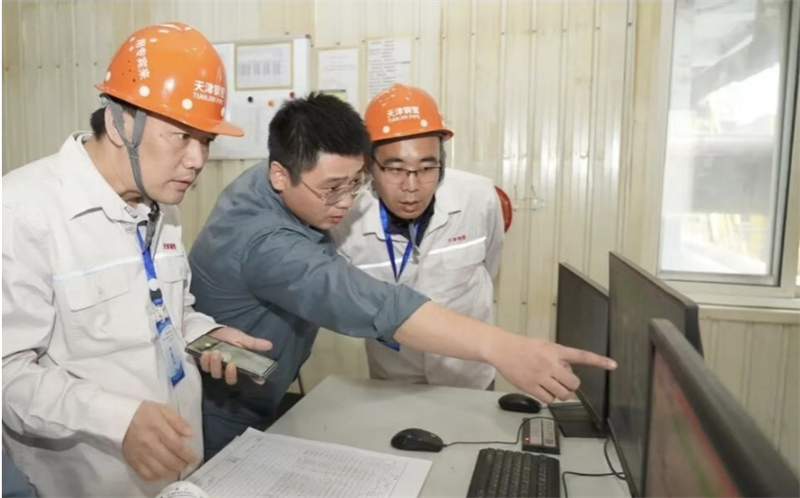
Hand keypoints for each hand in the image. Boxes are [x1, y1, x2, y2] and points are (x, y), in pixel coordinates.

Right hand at [122, 401, 196, 480]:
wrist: (120, 418)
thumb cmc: (145, 412)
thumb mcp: (163, 410)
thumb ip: (178, 421)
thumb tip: (190, 433)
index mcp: (158, 428)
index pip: (177, 445)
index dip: (188, 454)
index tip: (195, 457)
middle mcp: (149, 443)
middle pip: (169, 460)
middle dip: (182, 464)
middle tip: (188, 463)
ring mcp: (140, 454)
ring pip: (159, 470)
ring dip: (172, 471)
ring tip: (178, 468)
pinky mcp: (133, 461)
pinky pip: (146, 474)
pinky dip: (158, 476)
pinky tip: (164, 472)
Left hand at [198, 327, 272, 384]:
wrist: (211, 330)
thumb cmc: (228, 336)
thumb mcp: (241, 338)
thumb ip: (253, 343)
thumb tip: (270, 345)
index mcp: (239, 364)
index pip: (250, 375)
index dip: (255, 379)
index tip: (260, 380)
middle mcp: (228, 369)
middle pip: (230, 380)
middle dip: (230, 374)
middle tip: (230, 363)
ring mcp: (216, 368)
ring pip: (216, 374)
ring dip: (216, 364)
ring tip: (215, 352)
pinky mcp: (205, 365)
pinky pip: (205, 368)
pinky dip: (206, 361)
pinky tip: (206, 353)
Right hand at [488, 334, 616, 403]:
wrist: (502, 349)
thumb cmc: (524, 347)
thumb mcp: (545, 346)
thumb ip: (558, 358)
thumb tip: (568, 374)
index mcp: (556, 350)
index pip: (581, 355)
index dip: (598, 361)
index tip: (613, 365)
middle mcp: (551, 363)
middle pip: (574, 383)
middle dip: (571, 385)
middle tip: (562, 382)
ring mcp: (541, 376)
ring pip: (563, 394)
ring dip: (560, 392)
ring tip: (551, 385)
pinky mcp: (531, 386)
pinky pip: (549, 399)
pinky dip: (548, 397)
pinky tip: (541, 389)